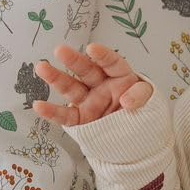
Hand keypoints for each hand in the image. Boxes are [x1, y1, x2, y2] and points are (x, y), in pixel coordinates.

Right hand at [31, 42, 154, 124]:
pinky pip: (65, 116)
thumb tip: (127, 100)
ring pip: (70, 88)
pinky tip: (38, 105)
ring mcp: (89, 102)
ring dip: (55, 78)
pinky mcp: (81, 119)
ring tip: (41, 67)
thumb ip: (141, 95)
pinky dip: (52, 112)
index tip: (92, 49)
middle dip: (73, 60)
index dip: (103, 56)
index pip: (112, 63)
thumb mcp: (150, 101)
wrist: (138, 139)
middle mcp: (101, 86)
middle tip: (60, 50)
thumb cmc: (143, 113)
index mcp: (119, 77)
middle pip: (86, 71)